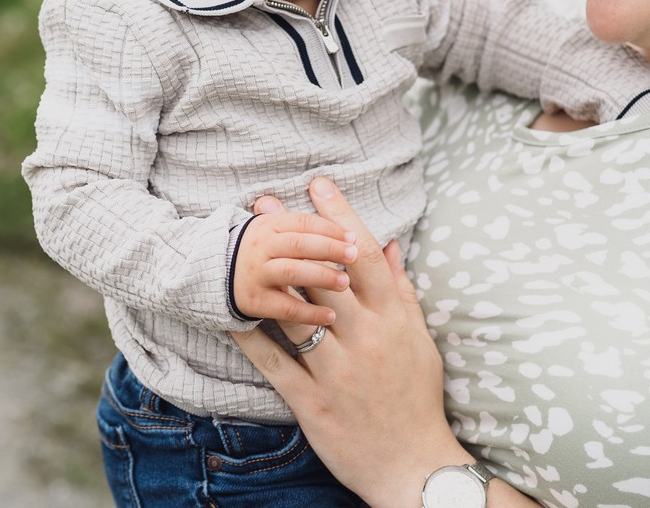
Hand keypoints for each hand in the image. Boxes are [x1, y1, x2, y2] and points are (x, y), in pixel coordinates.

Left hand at [232, 178, 468, 507]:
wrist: (414, 465)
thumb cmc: (418, 399)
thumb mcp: (419, 341)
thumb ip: (402, 292)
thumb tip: (390, 246)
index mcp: (393, 320)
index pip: (363, 255)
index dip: (340, 216)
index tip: (318, 185)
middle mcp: (366, 339)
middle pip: (323, 274)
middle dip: (293, 234)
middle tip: (265, 201)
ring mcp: (338, 371)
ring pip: (297, 313)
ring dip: (268, 275)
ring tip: (244, 245)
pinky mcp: (313, 402)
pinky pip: (275, 363)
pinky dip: (251, 337)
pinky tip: (229, 312)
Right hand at [232, 206, 357, 325]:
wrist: (214, 274)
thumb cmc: (260, 252)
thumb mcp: (274, 231)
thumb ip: (305, 228)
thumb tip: (344, 223)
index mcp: (268, 225)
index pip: (303, 222)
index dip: (330, 229)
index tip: (352, 238)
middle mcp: (260, 247)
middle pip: (298, 244)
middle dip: (329, 248)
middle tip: (353, 255)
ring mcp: (255, 274)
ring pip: (291, 272)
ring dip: (320, 276)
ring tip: (345, 283)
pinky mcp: (253, 301)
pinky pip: (284, 308)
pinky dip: (308, 313)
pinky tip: (330, 316)